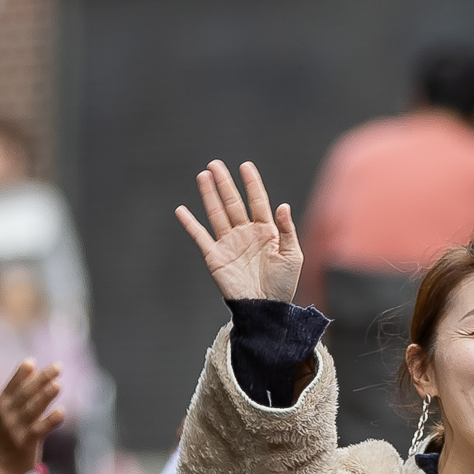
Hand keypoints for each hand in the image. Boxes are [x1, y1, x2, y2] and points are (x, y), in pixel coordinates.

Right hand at [0, 359, 64, 473]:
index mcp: (3, 403)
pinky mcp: (26, 442)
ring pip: (32, 409)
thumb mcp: (11, 411)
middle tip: (58, 367)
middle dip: (41, 379)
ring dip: (45, 396)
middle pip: (25, 393)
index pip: (13, 384)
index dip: (21, 373)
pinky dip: (50, 420)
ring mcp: (16, 429)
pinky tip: (61, 411)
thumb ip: (21, 392)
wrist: (2, 465)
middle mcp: (7, 414)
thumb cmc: (11, 434)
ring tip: (58, 384)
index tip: (32, 361)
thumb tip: (33, 366)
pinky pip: (39, 429)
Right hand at [175, 160, 302, 304]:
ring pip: (216, 214)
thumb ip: (287, 230)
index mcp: (265, 231)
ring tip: (203, 176)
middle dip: (224, 183)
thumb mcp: (292, 256)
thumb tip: (283, 206)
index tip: (245, 166)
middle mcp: (245, 233)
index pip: (257, 201)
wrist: (266, 308)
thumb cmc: (283, 284)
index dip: (251, 184)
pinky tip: (181, 210)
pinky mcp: (215, 257)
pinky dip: (190, 224)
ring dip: (209, 195)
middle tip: (215, 165)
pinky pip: (201, 237)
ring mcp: (229, 243)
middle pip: (232, 203)